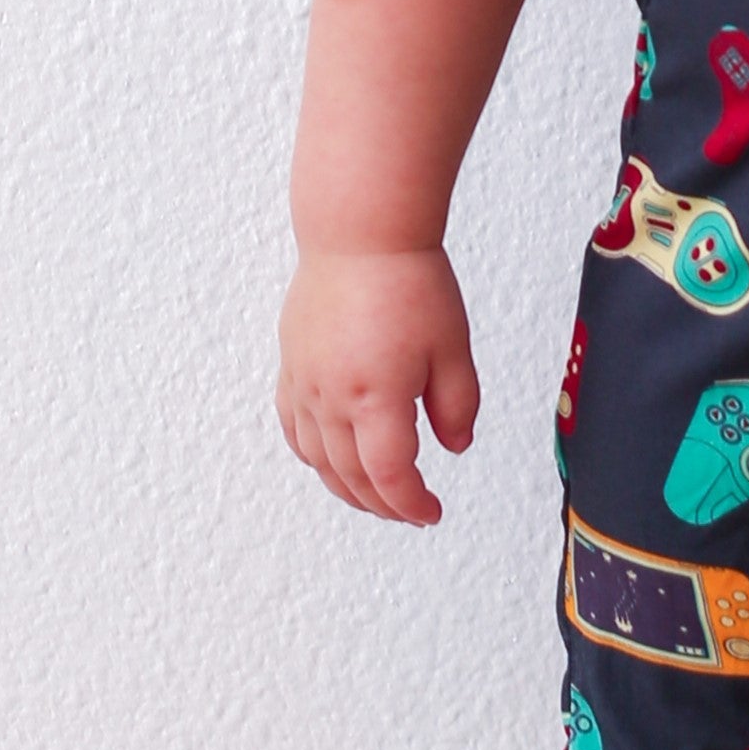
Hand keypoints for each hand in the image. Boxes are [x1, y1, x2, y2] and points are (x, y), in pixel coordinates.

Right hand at [277, 243, 480, 522]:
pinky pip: (295, 429)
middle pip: (351, 477)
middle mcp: (330, 398)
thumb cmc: (410, 283)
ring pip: (318, 460)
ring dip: (346, 488)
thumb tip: (454, 446)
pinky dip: (314, 457)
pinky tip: (333, 461)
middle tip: (410, 512)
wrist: (359, 235)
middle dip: (383, 504)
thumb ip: (457, 405)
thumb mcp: (452, 349)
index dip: (411, 505)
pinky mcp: (292, 367)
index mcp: (375, 397)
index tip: (431, 513)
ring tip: (376, 496)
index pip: (390, 476)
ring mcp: (304, 384)